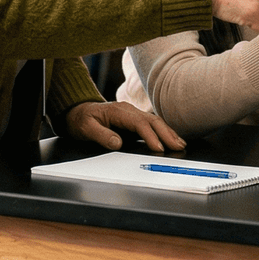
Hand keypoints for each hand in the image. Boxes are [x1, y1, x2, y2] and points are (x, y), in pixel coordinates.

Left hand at [62, 101, 185, 152]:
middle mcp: (128, 110)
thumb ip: (100, 135)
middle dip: (166, 134)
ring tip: (180, 144)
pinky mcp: (134, 121)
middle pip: (151, 120)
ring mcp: (132, 114)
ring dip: (168, 133)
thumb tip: (117, 143)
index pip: (139, 123)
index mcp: (118, 111)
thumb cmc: (81, 120)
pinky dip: (163, 132)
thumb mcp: (85, 128)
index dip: (150, 136)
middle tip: (178, 147)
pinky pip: (151, 125)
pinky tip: (171, 139)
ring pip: (154, 122)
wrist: (78, 112)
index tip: (159, 148)